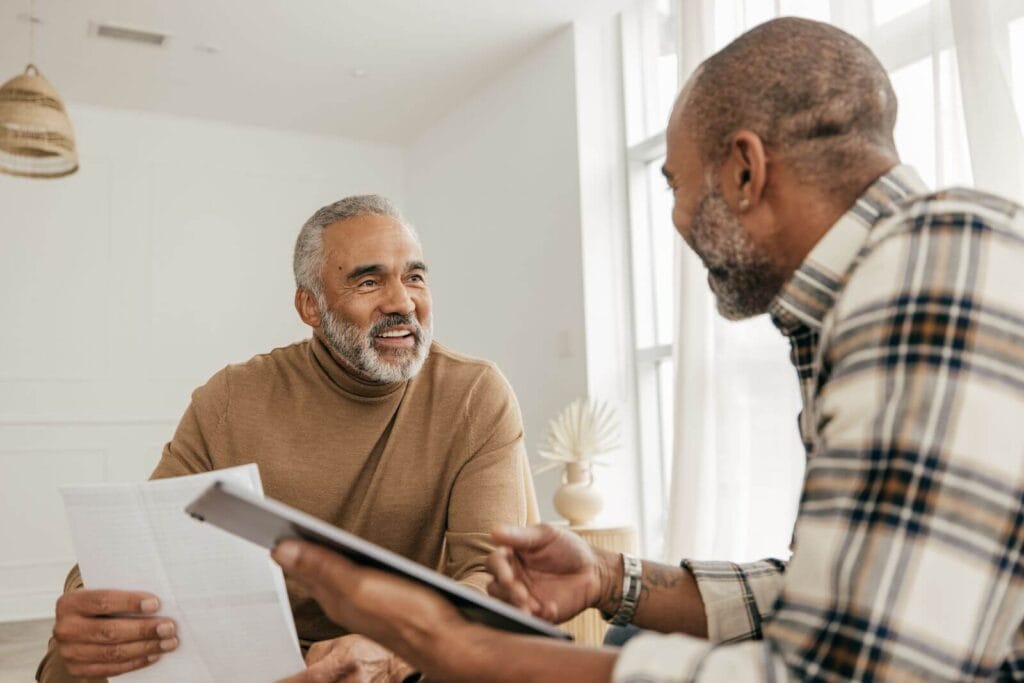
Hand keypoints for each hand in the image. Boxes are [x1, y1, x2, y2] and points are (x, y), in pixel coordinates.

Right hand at [52, 589, 177, 677]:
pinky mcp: (78, 669)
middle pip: (109, 631)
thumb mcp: (103, 592)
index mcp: (70, 603)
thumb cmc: (99, 606)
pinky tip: (153, 655)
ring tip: (168, 642)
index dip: (130, 603)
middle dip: (143, 630)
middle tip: (169, 627)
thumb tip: (158, 602)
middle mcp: (65, 629)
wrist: (76, 626)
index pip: (103, 602)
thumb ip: (123, 593)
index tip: (156, 604)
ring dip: (145, 648)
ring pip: (112, 652)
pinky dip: (135, 662)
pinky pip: (110, 669)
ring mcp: (69, 652)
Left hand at [272, 540, 468, 680]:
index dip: (285, 544)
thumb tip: (281, 550)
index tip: (266, 524)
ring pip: (331, 577)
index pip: (299, 566)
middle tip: (279, 526)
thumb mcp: (359, 586)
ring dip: (317, 557)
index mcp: (334, 597)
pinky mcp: (382, 604)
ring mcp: (363, 605)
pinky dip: (342, 566)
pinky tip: (348, 558)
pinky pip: (352, 582)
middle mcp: (344, 603)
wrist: (447, 644)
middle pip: (313, 572)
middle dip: (296, 550)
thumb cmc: (409, 617)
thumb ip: (322, 566)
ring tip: (305, 537)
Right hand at [486, 524, 616, 623]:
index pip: (494, 563)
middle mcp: (513, 578)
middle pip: (495, 588)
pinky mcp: (536, 614)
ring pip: (507, 606)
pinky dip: (538, 617)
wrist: (593, 571)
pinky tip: (551, 609)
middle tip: (521, 596)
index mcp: (511, 556)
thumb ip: (521, 536)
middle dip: (506, 593)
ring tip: (533, 608)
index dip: (498, 570)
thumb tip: (494, 532)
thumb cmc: (568, 548)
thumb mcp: (547, 535)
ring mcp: (523, 597)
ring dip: (516, 608)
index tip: (509, 576)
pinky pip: (529, 620)